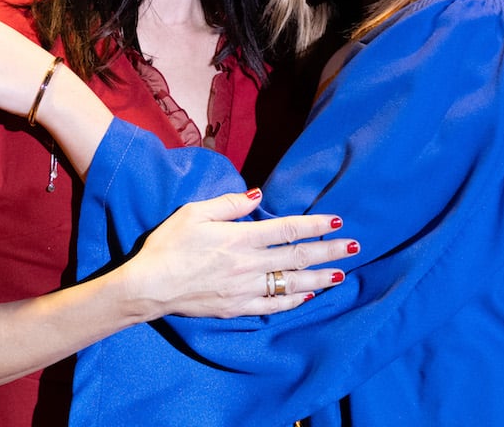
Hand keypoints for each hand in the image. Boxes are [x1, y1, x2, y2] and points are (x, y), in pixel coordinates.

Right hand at [122, 189, 358, 319]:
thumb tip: (258, 195)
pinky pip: (273, 305)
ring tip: (341, 273)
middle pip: (297, 257)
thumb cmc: (168, 245)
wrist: (150, 286)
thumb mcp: (194, 213)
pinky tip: (308, 295)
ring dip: (320, 277)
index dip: (314, 224)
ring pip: (291, 283)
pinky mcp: (237, 308)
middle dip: (328, 250)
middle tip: (354, 246)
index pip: (287, 229)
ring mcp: (245, 289)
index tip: (337, 221)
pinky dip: (293, 300)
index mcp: (240, 238)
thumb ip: (229, 204)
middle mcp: (249, 264)